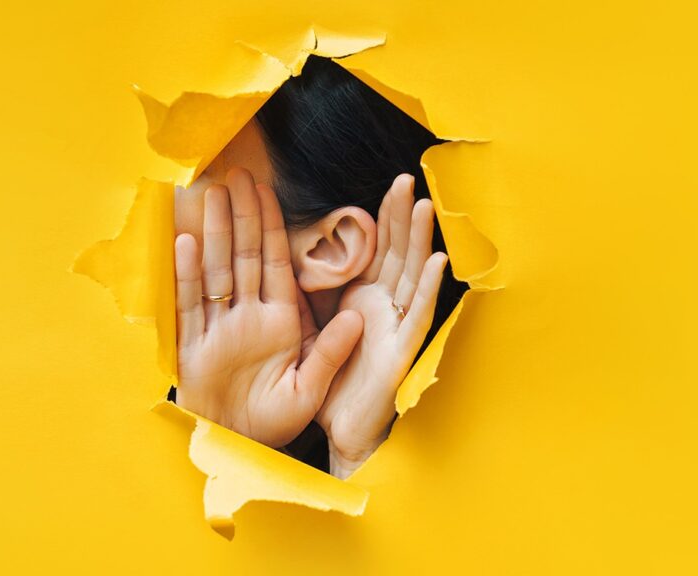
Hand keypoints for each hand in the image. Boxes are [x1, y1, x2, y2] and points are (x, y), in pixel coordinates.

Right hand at [174, 168, 362, 447]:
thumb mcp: (309, 389)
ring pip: (216, 270)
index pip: (277, 263)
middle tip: (236, 175)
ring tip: (210, 195)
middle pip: (244, 256)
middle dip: (241, 216)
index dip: (273, 226)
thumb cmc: (274, 422)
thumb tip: (358, 317)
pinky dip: (186, 274)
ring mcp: (218, 327)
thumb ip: (330, 353)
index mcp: (279, 321)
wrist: (238, 445)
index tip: (268, 191)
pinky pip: (188, 303)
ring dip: (213, 233)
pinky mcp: (192, 344)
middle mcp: (248, 316)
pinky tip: (185, 242)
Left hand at [315, 174, 447, 477]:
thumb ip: (318, 293)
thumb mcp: (318, 326)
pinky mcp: (401, 354)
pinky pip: (417, 317)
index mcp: (363, 299)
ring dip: (420, 243)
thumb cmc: (334, 379)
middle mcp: (384, 308)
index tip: (389, 186)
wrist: (341, 429)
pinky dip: (429, 289)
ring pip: (411, 277)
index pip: (376, 251)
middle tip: (407, 180)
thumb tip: (307, 254)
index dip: (383, 219)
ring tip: (427, 207)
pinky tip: (437, 261)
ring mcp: (396, 329)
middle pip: (396, 255)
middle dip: (402, 218)